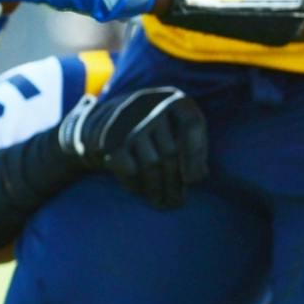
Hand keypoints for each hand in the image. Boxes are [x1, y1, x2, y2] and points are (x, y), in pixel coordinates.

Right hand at [57, 87, 209, 209]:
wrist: (104, 122)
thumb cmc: (157, 131)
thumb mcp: (179, 129)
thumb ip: (194, 145)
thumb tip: (198, 175)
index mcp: (175, 100)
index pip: (191, 124)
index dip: (195, 154)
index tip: (194, 181)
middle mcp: (151, 106)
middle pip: (171, 152)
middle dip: (176, 183)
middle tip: (177, 203)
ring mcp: (128, 122)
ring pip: (151, 164)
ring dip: (158, 189)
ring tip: (164, 203)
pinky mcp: (110, 141)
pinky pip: (130, 171)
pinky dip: (136, 185)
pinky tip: (141, 190)